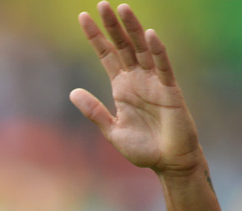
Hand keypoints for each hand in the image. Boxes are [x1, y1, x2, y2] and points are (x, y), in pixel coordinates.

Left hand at [70, 2, 201, 174]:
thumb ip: (94, 111)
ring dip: (133, 29)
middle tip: (102, 4)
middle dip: (112, 26)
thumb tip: (72, 92)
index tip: (83, 17)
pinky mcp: (170, 90)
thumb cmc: (143, 149)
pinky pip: (163, 67)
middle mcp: (137, 79)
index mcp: (122, 87)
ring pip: (142, 49)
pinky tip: (149, 35)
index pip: (106, 55)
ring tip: (122, 8)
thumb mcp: (112, 130)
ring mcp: (154, 82)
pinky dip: (157, 51)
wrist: (168, 163)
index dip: (96, 37)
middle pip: (123, 46)